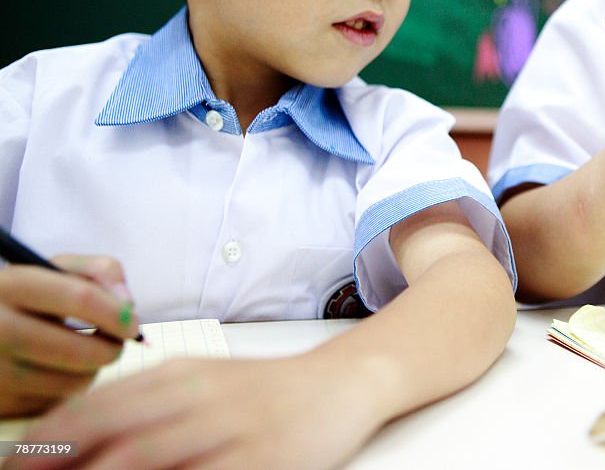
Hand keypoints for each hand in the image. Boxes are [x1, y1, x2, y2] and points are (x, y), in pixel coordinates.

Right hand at [0, 255, 137, 416]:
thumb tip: (127, 304)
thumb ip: (100, 272)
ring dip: (91, 371)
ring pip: (69, 383)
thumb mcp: (58, 269)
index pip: (80, 298)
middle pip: (76, 350)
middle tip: (116, 345)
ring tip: (84, 354)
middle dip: (109, 349)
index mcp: (12, 284)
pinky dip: (67, 390)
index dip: (116, 313)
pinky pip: (53, 404)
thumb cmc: (33, 295)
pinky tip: (57, 371)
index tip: (132, 324)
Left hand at [10, 355, 381, 469]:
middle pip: (112, 434)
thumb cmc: (268, 390)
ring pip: (146, 459)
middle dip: (59, 464)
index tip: (16, 462)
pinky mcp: (262, 457)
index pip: (98, 405)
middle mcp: (200, 395)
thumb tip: (86, 444)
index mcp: (181, 374)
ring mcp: (231, 428)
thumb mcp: (205, 383)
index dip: (48, 439)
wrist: (341, 383)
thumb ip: (150, 406)